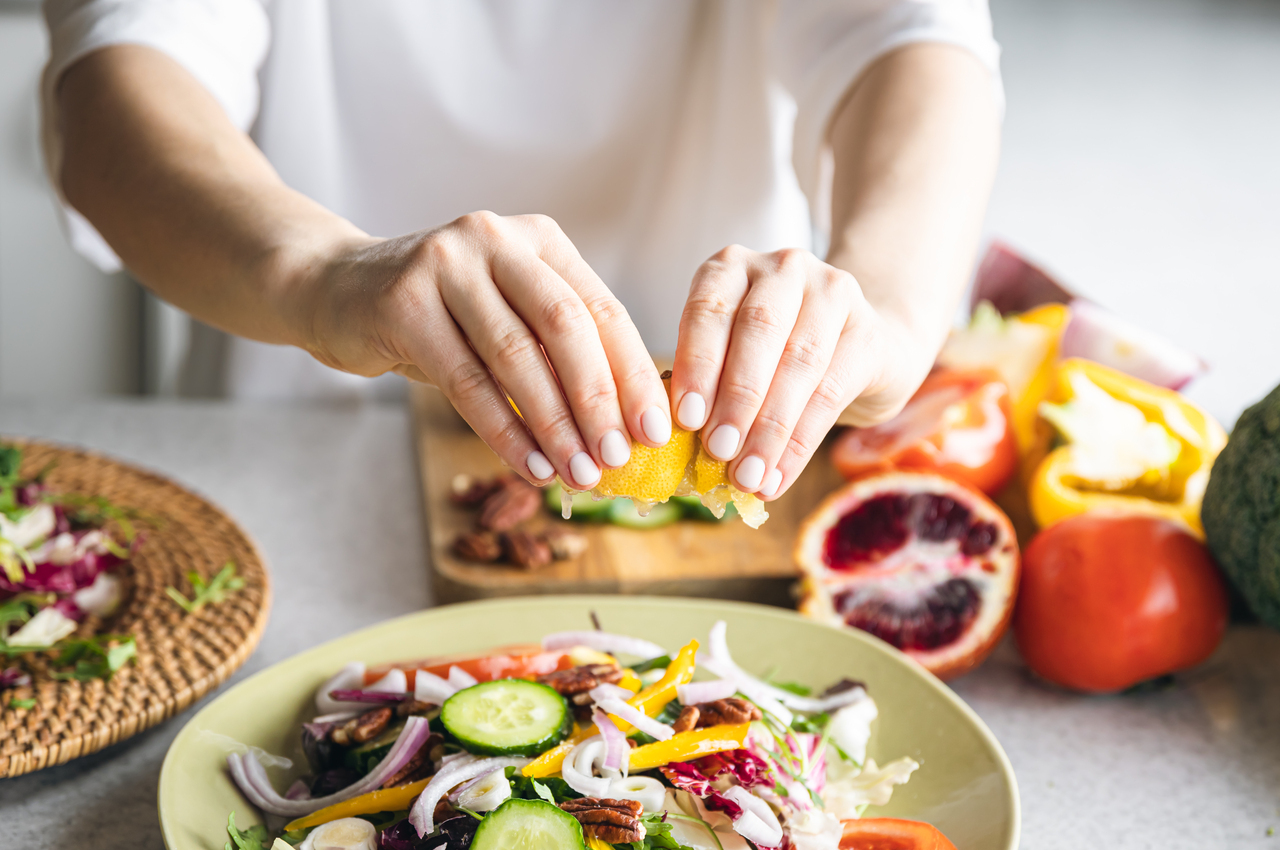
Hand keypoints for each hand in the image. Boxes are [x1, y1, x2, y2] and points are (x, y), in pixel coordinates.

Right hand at [298, 211, 672, 487]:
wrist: (334, 290)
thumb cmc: (439, 315)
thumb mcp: (504, 317)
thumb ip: (557, 353)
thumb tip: (625, 428)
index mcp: (539, 240)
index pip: (602, 309)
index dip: (634, 373)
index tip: (657, 430)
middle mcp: (497, 240)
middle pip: (566, 326)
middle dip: (599, 399)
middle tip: (619, 457)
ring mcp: (446, 263)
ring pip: (516, 355)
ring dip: (554, 424)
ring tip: (579, 474)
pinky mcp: (404, 301)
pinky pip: (465, 380)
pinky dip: (503, 430)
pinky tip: (531, 466)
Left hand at [670, 245, 934, 499]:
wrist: (858, 347)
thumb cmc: (771, 357)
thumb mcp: (731, 357)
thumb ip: (707, 386)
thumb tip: (676, 445)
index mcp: (732, 267)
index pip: (709, 309)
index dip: (696, 365)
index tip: (686, 419)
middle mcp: (782, 268)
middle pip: (758, 330)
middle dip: (736, 398)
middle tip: (718, 451)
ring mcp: (832, 291)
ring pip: (799, 362)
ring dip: (769, 427)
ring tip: (748, 475)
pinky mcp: (867, 330)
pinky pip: (831, 391)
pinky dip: (800, 442)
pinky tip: (779, 476)